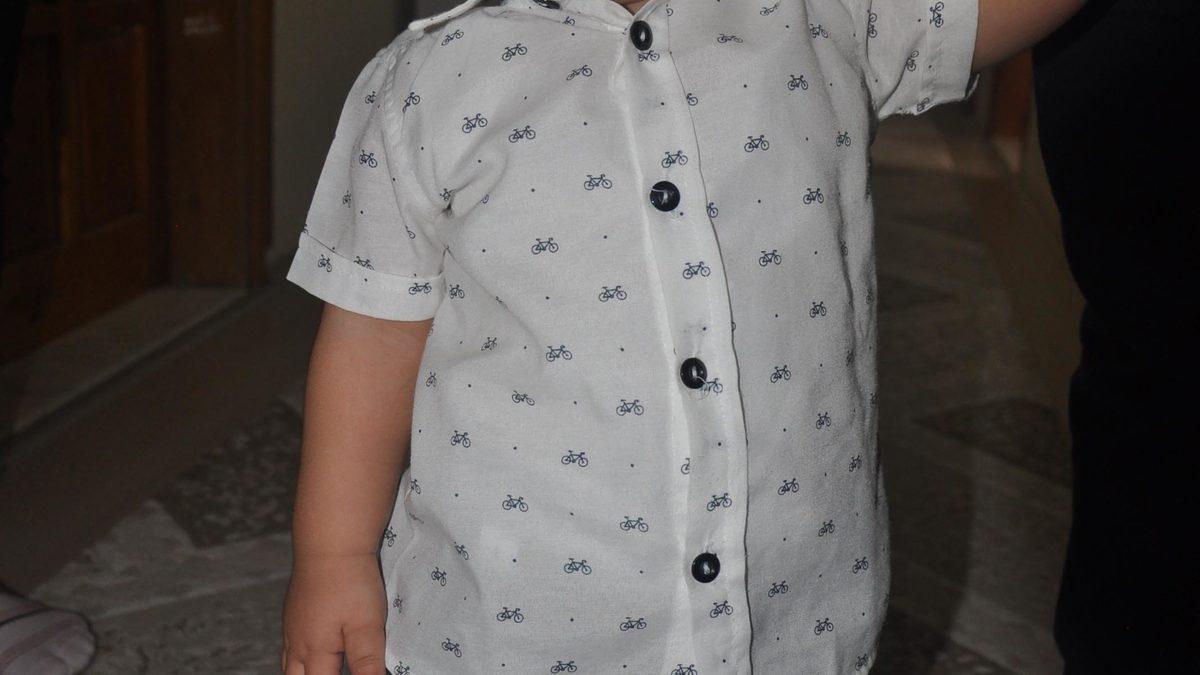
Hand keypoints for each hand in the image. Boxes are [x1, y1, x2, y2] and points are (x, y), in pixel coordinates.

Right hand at [281, 552, 387, 673]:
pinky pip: (291, 645)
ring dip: (306, 671)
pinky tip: (319, 647)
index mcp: (313, 652)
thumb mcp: (366, 626)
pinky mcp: (294, 611)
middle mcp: (296, 643)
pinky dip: (302, 655)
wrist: (330, 542)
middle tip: (337, 668)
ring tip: (327, 666)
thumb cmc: (350, 582)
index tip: (356, 671)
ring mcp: (291, 626)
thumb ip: (367, 662)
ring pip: (290, 663)